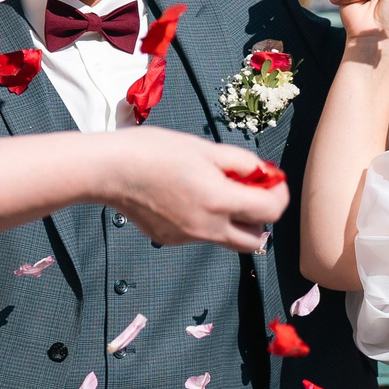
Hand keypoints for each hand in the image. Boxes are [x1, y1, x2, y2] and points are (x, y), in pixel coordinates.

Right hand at [104, 128, 289, 250]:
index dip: (279, 194)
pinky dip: (205, 220)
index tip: (272, 180)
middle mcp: (207, 228)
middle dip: (260, 217)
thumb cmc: (154, 152)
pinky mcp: (170, 240)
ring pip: (226, 238)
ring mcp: (187, 238)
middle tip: (250, 191)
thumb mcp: (204, 148)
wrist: (109, 170)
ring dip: (233, 220)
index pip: (271, 211)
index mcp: (220, 201)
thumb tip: (261, 173)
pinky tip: (185, 196)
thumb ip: (240, 163)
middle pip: (255, 239)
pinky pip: (200, 235)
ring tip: (215, 189)